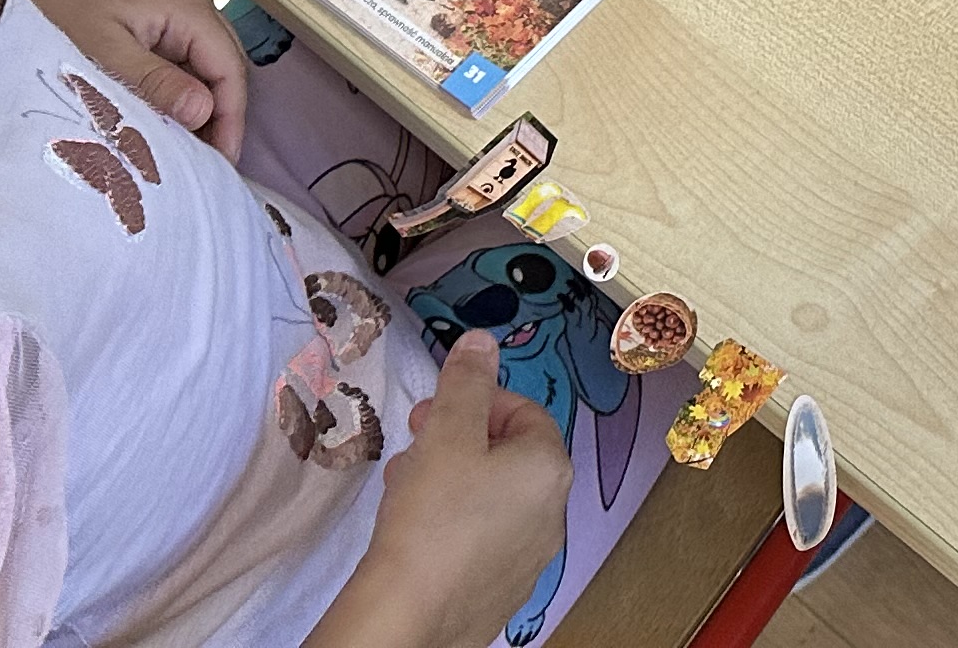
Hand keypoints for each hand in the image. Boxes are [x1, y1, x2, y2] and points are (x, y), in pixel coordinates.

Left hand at [20, 0, 248, 157]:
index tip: (220, 164)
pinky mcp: (150, 19)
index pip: (229, 67)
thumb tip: (205, 111)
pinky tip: (161, 123)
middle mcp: (188, 2)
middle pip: (222, 66)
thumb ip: (154, 83)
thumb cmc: (55, 12)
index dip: (230, 117)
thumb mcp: (103, 54)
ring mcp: (170, 10)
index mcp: (185, 6)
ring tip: (185, 151)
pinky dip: (175, 94)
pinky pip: (177, 61)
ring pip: (201, 66)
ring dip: (197, 107)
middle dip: (219, 116)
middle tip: (205, 165)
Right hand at [351, 332, 573, 647]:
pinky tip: (414, 530)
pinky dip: (451, 523)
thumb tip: (482, 341)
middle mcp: (552, 515)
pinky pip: (480, 540)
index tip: (436, 409)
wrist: (410, 616)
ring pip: (490, 498)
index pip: (525, 412)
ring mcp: (528, 559)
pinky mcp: (499, 592)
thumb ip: (466, 382)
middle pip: (508, 456)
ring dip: (450, 478)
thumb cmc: (433, 516)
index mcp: (549, 470)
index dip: (478, 401)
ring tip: (405, 484)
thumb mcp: (446, 432)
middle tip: (416, 441)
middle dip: (459, 439)